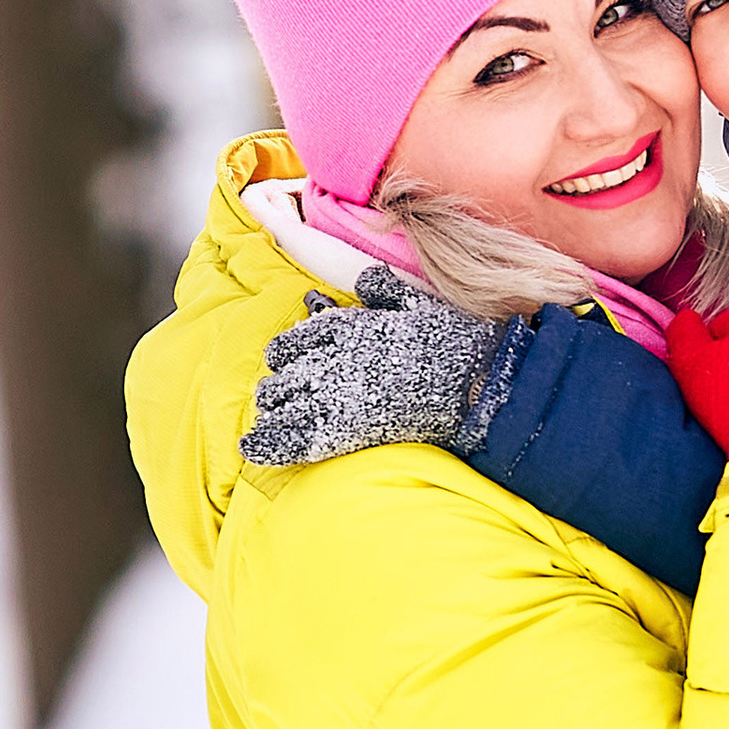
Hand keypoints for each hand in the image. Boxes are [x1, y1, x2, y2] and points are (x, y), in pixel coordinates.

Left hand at [243, 267, 500, 469]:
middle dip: (279, 386)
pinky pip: (292, 436)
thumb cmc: (455, 343)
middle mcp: (335, 355)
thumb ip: (385, 290)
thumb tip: (365, 281)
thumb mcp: (420, 303)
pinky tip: (251, 447)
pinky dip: (268, 442)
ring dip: (273, 411)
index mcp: (350, 325)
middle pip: (283, 372)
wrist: (478, 383)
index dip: (287, 354)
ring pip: (281, 401)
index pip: (296, 338)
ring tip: (271, 421)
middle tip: (280, 397)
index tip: (288, 363)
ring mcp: (338, 392)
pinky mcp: (345, 428)